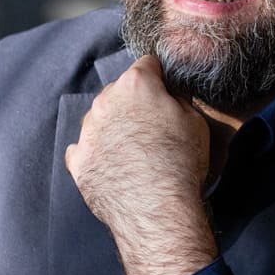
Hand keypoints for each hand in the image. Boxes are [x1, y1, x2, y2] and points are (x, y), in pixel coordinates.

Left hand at [65, 55, 219, 274]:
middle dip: (133, 103)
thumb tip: (169, 94)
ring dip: (112, 127)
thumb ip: (178, 99)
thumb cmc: (181, 162)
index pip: (147, 65)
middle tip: (152, 126)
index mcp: (136, 85)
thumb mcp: (196, 121)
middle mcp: (105, 101)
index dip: (160, 77)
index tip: (166, 91)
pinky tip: (112, 166)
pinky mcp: (78, 161)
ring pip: (98, 118)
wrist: (156, 209)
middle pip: (119, 91)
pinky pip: (84, 148)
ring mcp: (87, 132)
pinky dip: (96, 153)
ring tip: (132, 151)